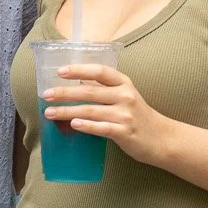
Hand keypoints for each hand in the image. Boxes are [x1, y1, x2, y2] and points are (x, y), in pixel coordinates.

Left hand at [42, 61, 169, 166]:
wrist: (161, 138)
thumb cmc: (138, 116)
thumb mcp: (125, 96)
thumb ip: (105, 90)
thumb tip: (73, 86)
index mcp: (124, 83)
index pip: (99, 71)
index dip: (79, 70)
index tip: (60, 71)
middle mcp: (125, 96)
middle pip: (90, 91)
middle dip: (64, 92)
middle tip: (45, 94)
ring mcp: (125, 114)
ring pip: (90, 110)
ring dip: (67, 111)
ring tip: (50, 113)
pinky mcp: (124, 132)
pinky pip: (101, 128)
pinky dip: (86, 126)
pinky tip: (73, 124)